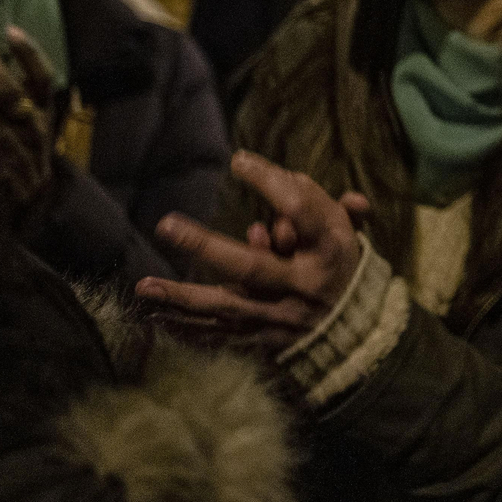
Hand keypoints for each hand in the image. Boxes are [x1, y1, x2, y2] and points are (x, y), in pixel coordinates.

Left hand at [0, 27, 57, 218]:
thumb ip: (5, 89)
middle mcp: (37, 135)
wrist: (27, 217)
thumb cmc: (19, 160)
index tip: (9, 30)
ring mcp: (23, 161)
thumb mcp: (19, 124)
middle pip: (15, 98)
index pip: (42, 80)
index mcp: (42, 116)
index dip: (30, 55)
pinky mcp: (5, 184)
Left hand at [133, 151, 363, 348]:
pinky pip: (220, 335)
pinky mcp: (265, 340)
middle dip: (205, 246)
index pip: (301, 211)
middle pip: (251, 268)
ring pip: (227, 307)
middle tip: (165, 224)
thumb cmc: (340, 268)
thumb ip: (322, 203)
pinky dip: (188, 328)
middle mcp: (304, 285)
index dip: (271, 183)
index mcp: (331, 249)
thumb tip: (292, 177)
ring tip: (144, 286)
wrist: (357, 334)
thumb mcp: (343, 232)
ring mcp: (281, 317)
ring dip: (182, 297)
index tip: (239, 160)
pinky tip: (156, 317)